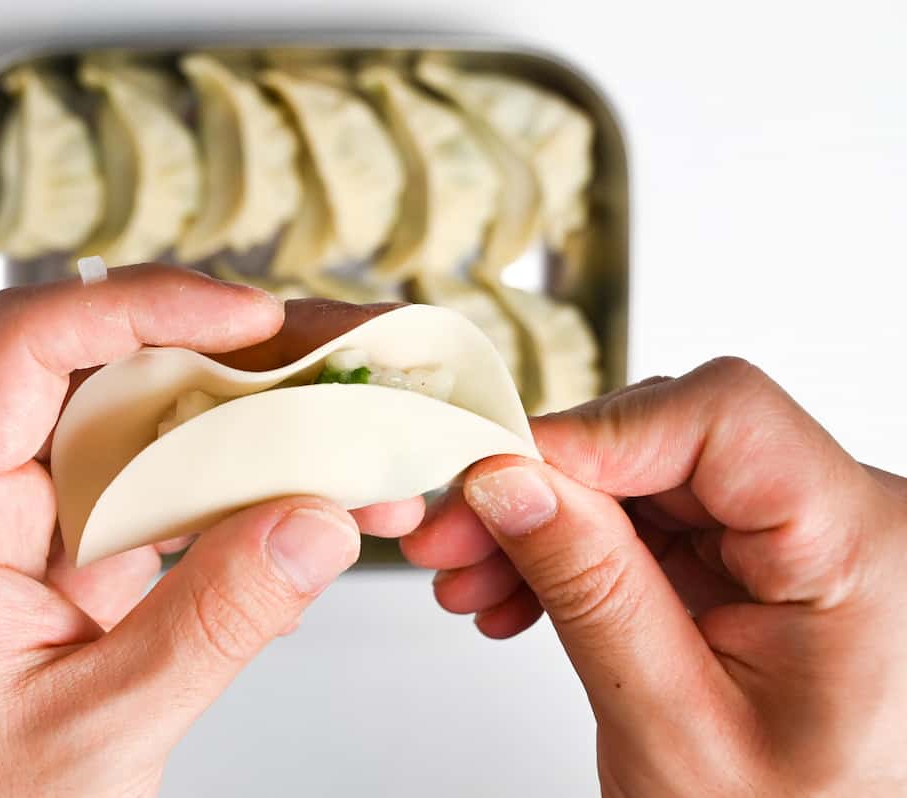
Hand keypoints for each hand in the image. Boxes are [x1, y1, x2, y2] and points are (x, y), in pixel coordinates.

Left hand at [0, 266, 422, 796]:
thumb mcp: (91, 733)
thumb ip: (210, 625)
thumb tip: (313, 524)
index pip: (27, 348)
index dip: (142, 307)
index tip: (249, 317)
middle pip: (110, 377)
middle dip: (233, 359)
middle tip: (337, 358)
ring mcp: (34, 539)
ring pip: (149, 438)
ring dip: (254, 432)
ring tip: (347, 436)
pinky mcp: (78, 574)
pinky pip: (164, 504)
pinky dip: (241, 501)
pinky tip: (307, 513)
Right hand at [402, 357, 906, 795]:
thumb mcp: (670, 724)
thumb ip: (590, 589)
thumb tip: (508, 483)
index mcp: (858, 553)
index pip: (723, 417)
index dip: (595, 432)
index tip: (495, 475)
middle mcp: (839, 521)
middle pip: (666, 437)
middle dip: (544, 483)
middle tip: (452, 532)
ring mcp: (793, 534)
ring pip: (640, 473)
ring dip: (543, 520)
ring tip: (473, 580)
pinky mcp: (750, 552)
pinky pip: (646, 515)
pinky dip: (573, 546)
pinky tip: (520, 593)